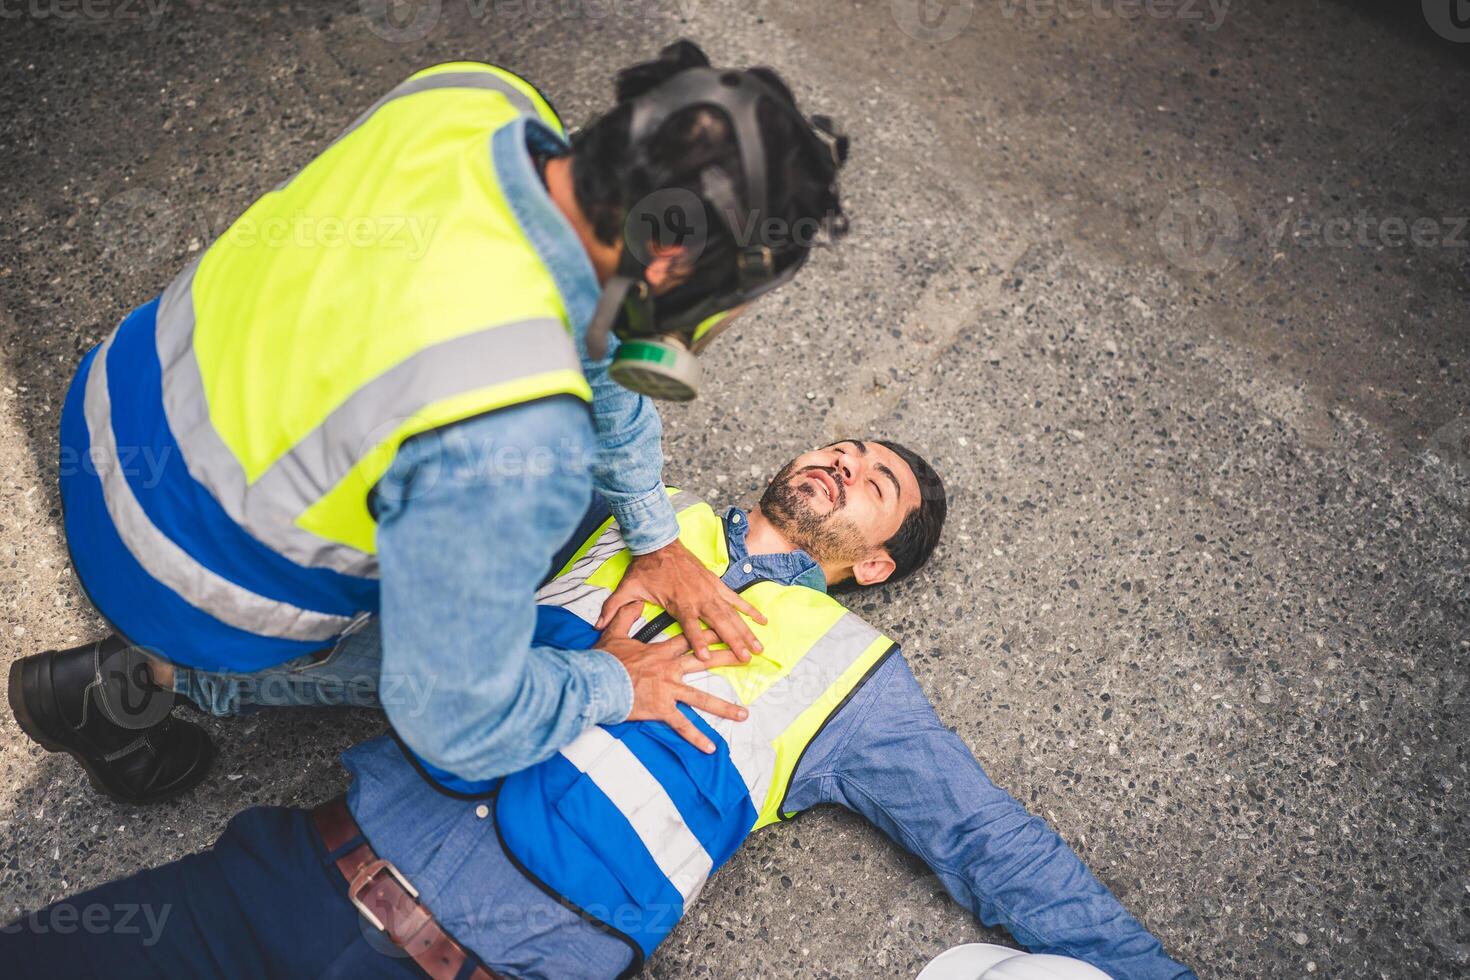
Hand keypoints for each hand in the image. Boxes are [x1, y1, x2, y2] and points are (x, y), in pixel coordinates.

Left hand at [595, 538, 767, 662]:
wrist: (660, 542)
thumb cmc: (645, 569)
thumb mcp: (627, 588)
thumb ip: (614, 609)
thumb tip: (597, 625)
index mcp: (679, 602)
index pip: (690, 626)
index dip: (698, 642)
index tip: (706, 658)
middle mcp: (698, 598)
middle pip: (718, 623)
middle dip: (733, 641)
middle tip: (746, 658)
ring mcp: (710, 591)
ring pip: (731, 614)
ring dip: (746, 631)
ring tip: (759, 647)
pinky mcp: (716, 584)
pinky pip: (736, 599)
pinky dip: (750, 610)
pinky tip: (763, 621)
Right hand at [595, 604, 748, 752]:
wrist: (596, 682)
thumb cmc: (604, 661)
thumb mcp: (615, 633)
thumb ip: (626, 616)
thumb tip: (634, 601)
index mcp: (661, 652)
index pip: (690, 639)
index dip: (709, 634)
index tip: (726, 629)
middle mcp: (670, 669)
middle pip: (704, 662)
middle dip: (727, 658)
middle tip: (747, 658)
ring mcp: (668, 690)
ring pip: (701, 699)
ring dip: (724, 707)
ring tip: (743, 714)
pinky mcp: (662, 709)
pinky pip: (682, 725)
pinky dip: (696, 737)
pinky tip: (710, 747)